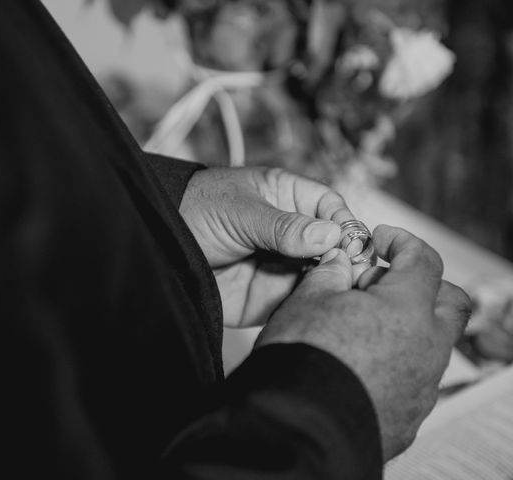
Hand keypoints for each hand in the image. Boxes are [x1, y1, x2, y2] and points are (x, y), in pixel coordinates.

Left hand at [180, 167, 368, 327]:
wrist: (161, 248)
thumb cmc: (195, 212)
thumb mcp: (241, 213)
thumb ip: (284, 227)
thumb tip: (330, 235)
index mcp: (285, 199)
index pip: (328, 207)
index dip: (344, 223)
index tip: (351, 242)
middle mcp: (289, 234)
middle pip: (332, 246)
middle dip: (343, 258)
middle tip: (349, 271)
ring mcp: (280, 266)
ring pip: (320, 277)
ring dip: (330, 284)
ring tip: (334, 290)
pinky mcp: (268, 296)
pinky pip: (298, 302)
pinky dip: (310, 306)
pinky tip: (315, 307)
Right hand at [256, 225, 471, 459]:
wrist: (297, 425)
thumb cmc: (301, 357)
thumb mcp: (307, 299)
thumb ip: (330, 273)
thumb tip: (338, 264)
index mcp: (407, 309)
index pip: (424, 260)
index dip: (402, 242)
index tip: (381, 240)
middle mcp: (427, 347)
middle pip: (449, 303)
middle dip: (422, 284)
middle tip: (382, 283)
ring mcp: (422, 386)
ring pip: (431, 343)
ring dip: (407, 325)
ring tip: (362, 327)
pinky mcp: (410, 416)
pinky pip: (414, 379)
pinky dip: (397, 361)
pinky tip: (360, 363)